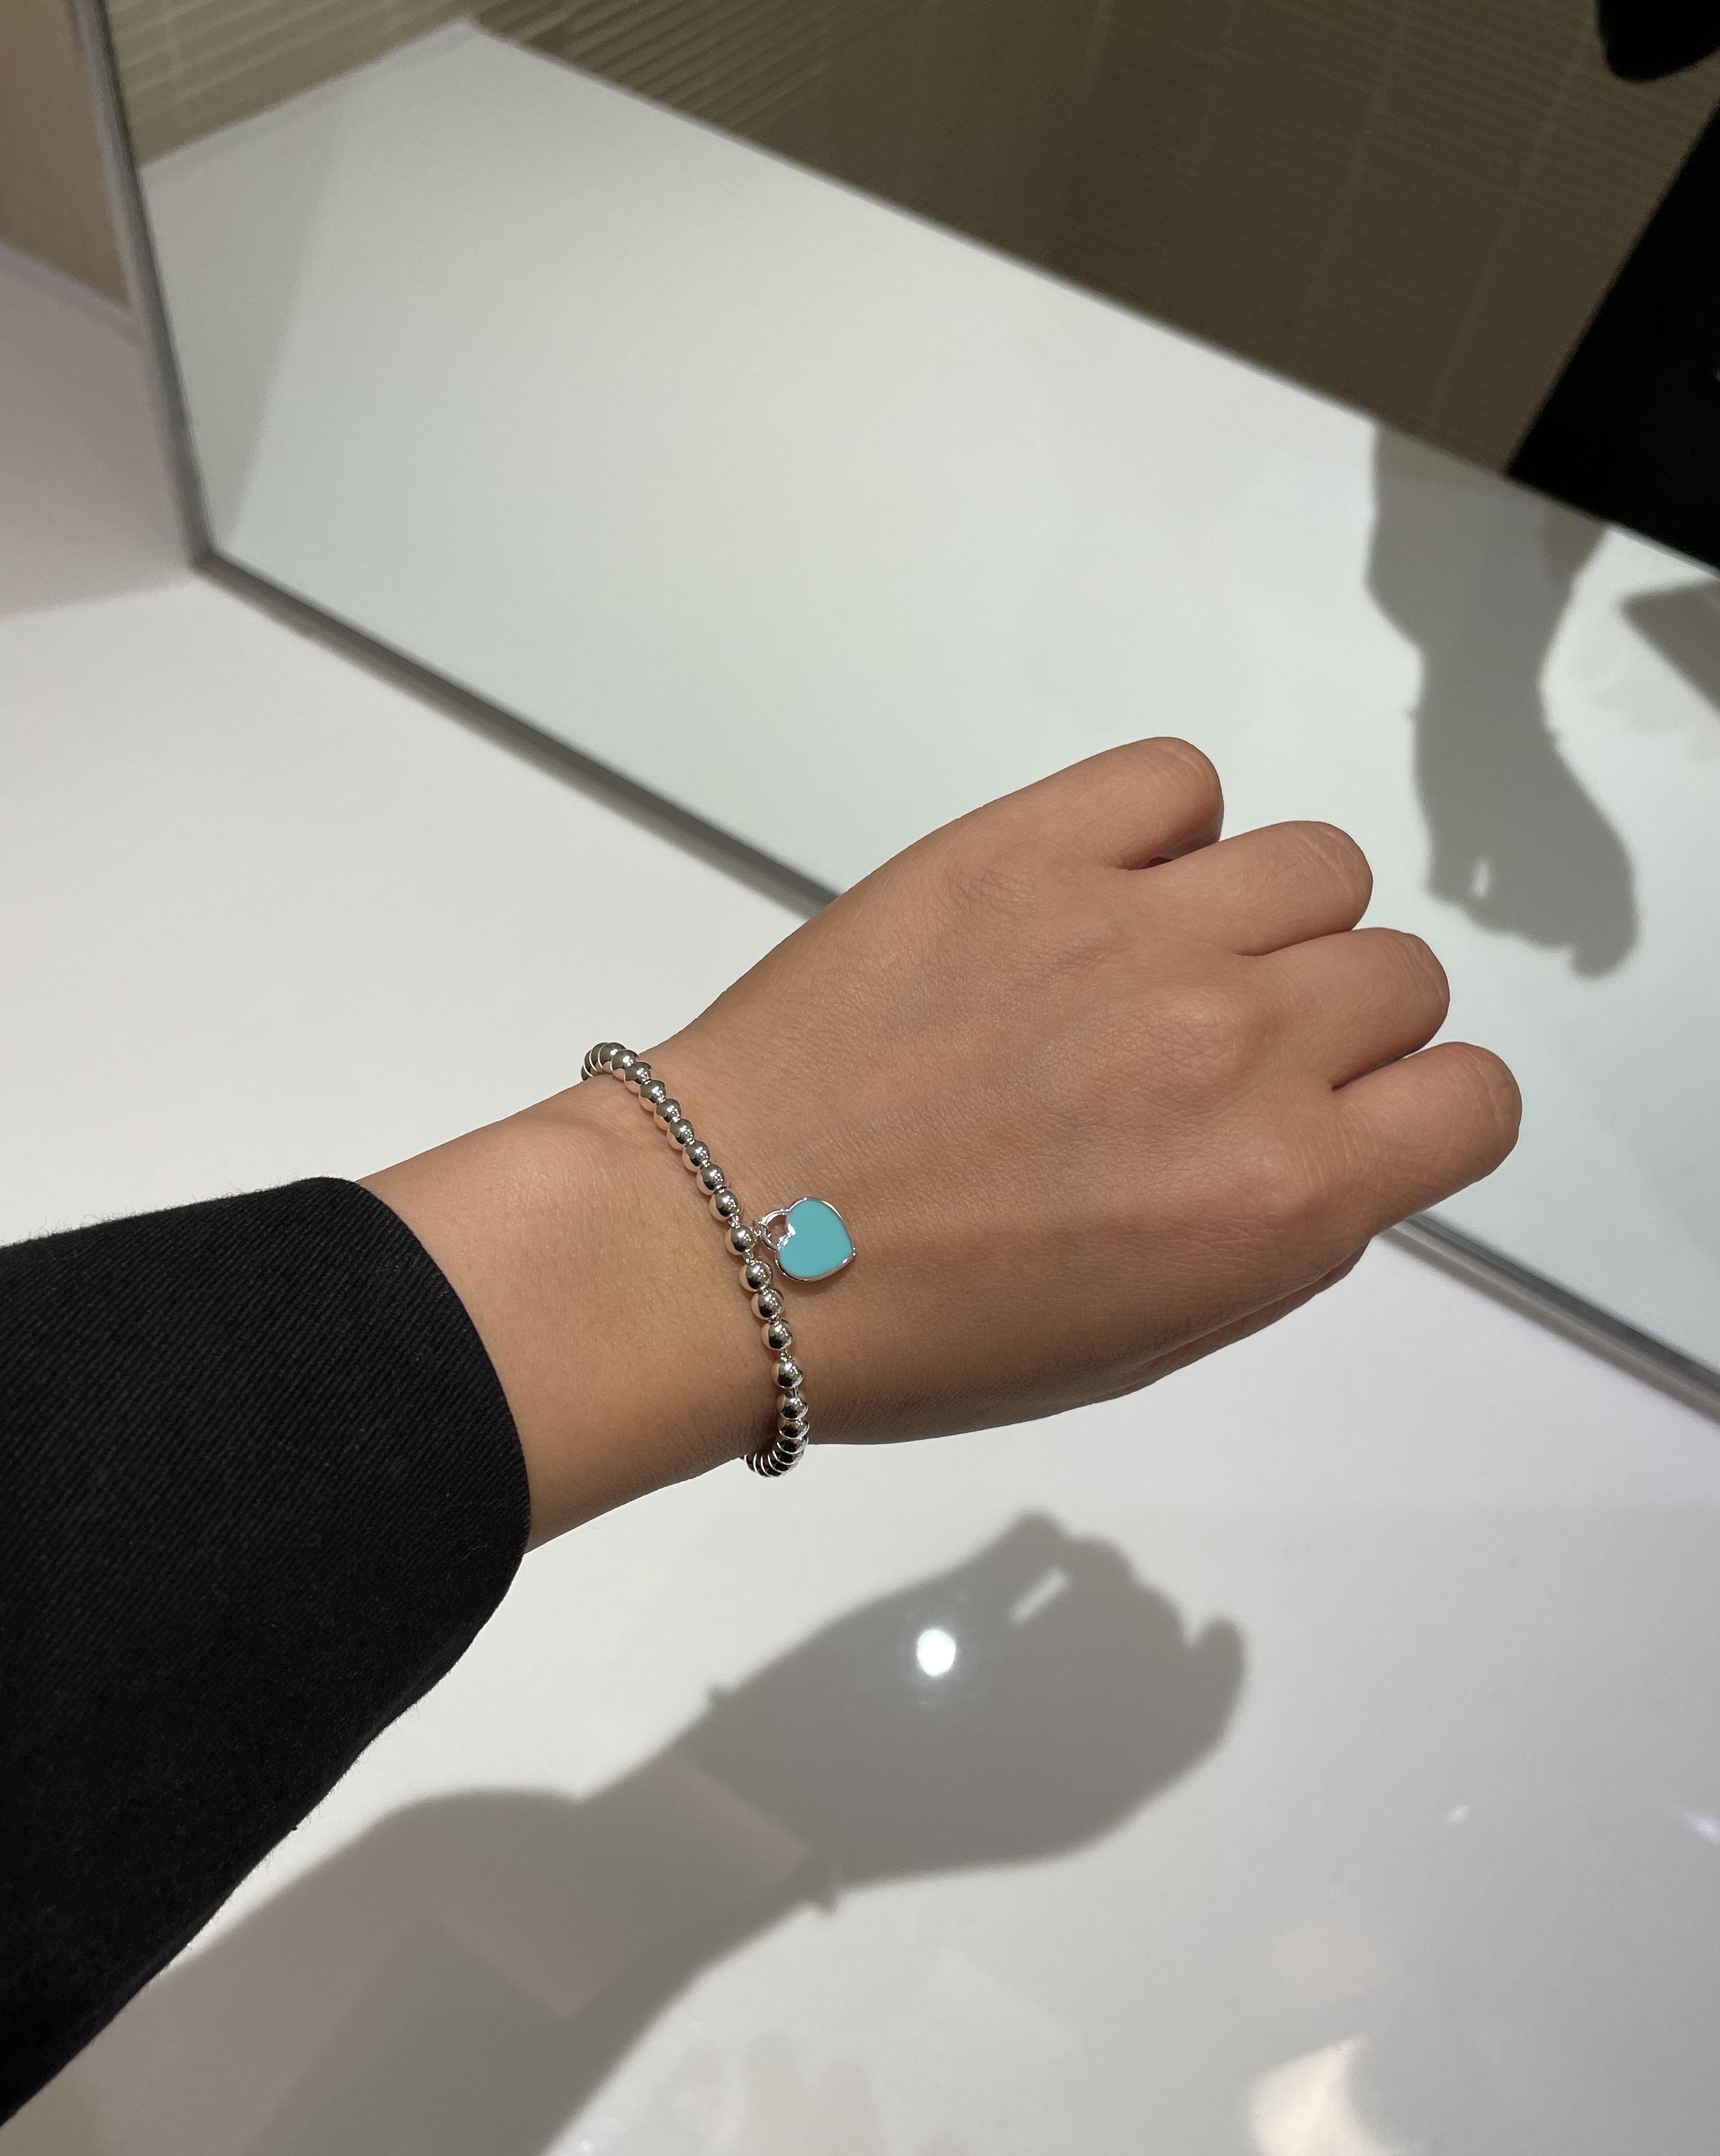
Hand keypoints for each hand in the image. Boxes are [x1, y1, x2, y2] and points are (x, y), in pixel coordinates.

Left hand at [367, 742, 1519, 1539]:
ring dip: (1264, 916)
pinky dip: (1162, 827)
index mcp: (1280, 1198)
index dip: (1415, 1110)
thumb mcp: (1148, 1338)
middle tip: (1211, 1057)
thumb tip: (1334, 1133)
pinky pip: (1179, 778)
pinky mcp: (1027, 847)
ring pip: (1317, 861)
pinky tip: (1093, 892)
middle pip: (1397, 972)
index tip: (1339, 1118)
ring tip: (1153, 962)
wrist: (720, 1246)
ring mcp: (1136, 930)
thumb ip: (1282, 1234)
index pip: (1475, 1099)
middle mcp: (1237, 1047)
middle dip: (1330, 1022)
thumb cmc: (927, 1328)